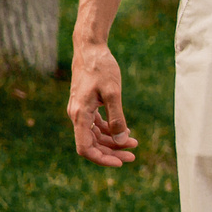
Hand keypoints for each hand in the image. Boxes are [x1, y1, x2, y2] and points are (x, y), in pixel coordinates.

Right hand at [68, 41, 138, 167]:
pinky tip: (126, 132)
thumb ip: (117, 117)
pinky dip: (110, 131)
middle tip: (133, 156)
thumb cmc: (102, 68)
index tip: (120, 162)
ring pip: (95, 135)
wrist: (90, 49)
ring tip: (134, 144)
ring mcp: (80, 111)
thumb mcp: (113, 92)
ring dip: (113, 142)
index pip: (85, 148)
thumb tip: (122, 140)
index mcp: (79, 115)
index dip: (102, 159)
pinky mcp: (86, 106)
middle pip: (91, 144)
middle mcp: (76, 115)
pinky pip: (96, 125)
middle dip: (111, 152)